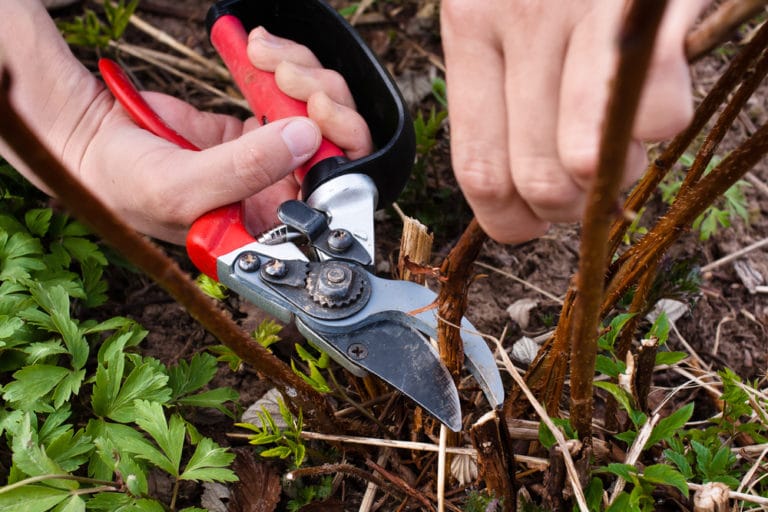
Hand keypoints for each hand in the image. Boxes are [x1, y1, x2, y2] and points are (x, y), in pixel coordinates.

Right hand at [78, 27, 370, 243]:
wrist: (89, 141)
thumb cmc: (126, 186)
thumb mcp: (183, 188)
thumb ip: (246, 168)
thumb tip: (306, 137)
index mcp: (269, 226)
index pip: (333, 195)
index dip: (340, 152)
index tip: (320, 113)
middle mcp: (276, 194)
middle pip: (335, 146)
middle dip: (323, 100)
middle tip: (290, 74)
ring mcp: (268, 157)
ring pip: (316, 114)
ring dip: (301, 75)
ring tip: (264, 55)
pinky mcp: (255, 126)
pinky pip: (288, 93)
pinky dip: (282, 66)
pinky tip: (259, 50)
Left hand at [440, 0, 707, 242]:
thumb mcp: (501, 11)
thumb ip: (503, 92)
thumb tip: (520, 191)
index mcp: (472, 28)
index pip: (478, 169)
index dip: (509, 220)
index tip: (530, 224)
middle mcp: (521, 20)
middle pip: (538, 178)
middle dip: (570, 209)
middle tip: (587, 188)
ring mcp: (587, 12)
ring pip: (593, 159)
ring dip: (619, 173)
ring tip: (619, 138)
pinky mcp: (648, 7)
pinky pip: (659, 113)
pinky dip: (662, 122)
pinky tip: (653, 93)